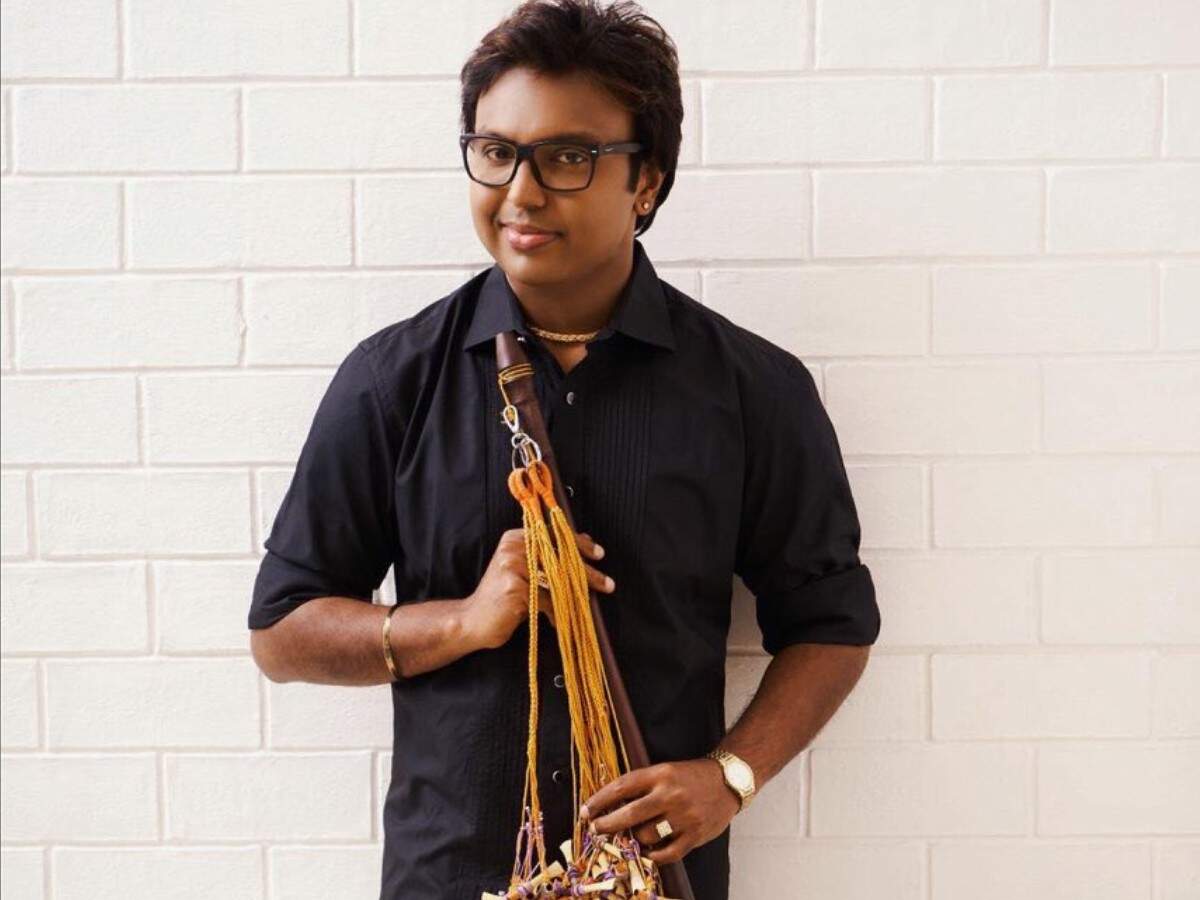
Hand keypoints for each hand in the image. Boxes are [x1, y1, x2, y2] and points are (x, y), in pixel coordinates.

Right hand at [463, 527, 614, 649]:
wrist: (472, 620)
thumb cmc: (503, 597)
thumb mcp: (523, 570)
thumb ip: (547, 556)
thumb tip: (584, 540)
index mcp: (516, 537)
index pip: (556, 534)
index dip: (580, 544)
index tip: (600, 554)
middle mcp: (514, 547)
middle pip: (561, 557)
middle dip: (588, 573)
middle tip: (608, 584)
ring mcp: (512, 566)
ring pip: (558, 579)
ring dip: (577, 595)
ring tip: (588, 606)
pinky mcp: (514, 587)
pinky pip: (548, 599)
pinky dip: (557, 612)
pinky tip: (559, 621)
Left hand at [580, 758, 739, 864]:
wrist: (728, 781)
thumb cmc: (691, 776)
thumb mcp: (665, 770)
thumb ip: (642, 786)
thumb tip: (611, 804)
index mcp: (660, 774)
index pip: (622, 787)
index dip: (599, 800)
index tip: (586, 811)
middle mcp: (670, 794)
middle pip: (629, 814)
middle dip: (607, 825)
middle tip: (595, 829)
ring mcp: (683, 817)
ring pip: (646, 835)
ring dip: (632, 839)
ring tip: (626, 838)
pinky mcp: (695, 835)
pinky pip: (667, 853)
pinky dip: (653, 855)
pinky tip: (646, 852)